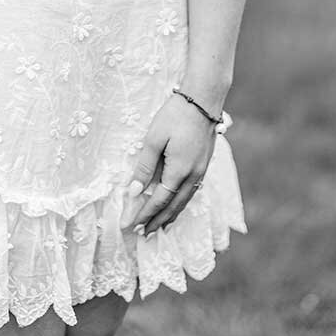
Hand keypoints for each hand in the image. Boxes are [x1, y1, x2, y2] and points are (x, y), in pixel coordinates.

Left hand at [122, 94, 217, 237]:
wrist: (203, 100)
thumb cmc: (175, 115)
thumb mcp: (154, 138)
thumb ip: (144, 166)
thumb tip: (134, 191)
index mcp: (179, 171)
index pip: (159, 201)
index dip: (145, 214)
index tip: (132, 226)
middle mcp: (193, 177)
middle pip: (173, 207)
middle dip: (157, 221)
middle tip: (143, 234)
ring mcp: (201, 172)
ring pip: (184, 202)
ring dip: (170, 216)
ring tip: (159, 228)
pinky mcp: (204, 165)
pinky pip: (191, 192)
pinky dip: (181, 204)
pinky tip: (176, 206)